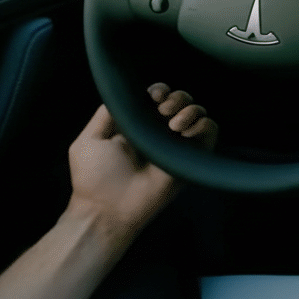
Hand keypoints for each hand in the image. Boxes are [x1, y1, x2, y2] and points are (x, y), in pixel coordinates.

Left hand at [66, 83, 216, 246]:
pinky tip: (185, 133)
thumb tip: (126, 92)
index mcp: (137, 123)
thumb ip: (106, 114)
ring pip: (198, 112)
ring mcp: (177, 144)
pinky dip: (202, 125)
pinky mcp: (192, 158)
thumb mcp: (89, 140)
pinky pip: (209, 131)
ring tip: (173, 125)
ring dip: (189, 110)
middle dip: (176, 97)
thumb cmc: (95, 177)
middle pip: (181, 100)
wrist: (109, 208)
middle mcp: (160, 131)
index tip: (154, 97)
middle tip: (163, 110)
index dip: (160, 91)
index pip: (158, 97)